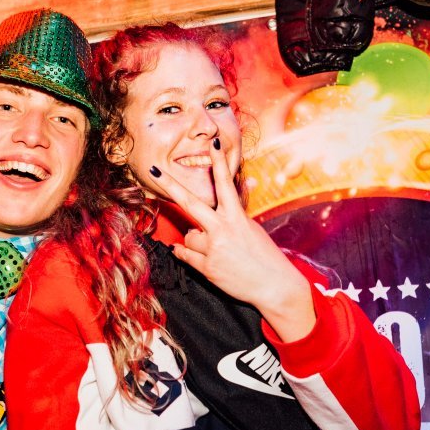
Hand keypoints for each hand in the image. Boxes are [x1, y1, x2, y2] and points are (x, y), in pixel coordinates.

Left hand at [149, 139, 316, 339]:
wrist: (275, 287)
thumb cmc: (265, 256)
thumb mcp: (252, 229)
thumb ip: (235, 214)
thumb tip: (233, 194)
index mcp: (237, 217)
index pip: (225, 184)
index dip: (218, 162)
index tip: (213, 142)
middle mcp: (223, 229)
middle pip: (190, 203)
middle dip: (170, 185)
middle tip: (153, 170)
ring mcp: (213, 249)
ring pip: (189, 236)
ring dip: (198, 242)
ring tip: (218, 251)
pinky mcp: (207, 268)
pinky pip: (184, 254)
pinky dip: (186, 254)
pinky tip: (199, 256)